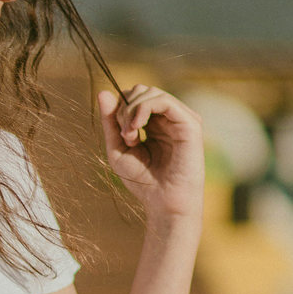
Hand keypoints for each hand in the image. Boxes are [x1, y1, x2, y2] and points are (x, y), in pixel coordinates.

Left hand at [98, 85, 203, 223]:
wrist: (164, 203)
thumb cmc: (143, 182)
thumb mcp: (117, 149)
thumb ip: (110, 122)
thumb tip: (102, 92)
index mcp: (155, 123)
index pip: (134, 97)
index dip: (120, 109)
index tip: (119, 135)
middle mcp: (170, 118)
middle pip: (142, 90)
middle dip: (125, 108)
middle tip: (124, 136)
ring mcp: (181, 118)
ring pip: (151, 92)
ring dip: (131, 110)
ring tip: (129, 135)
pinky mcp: (190, 123)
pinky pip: (163, 101)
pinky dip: (143, 109)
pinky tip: (136, 128)